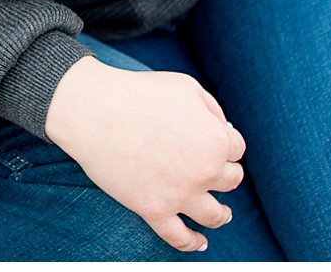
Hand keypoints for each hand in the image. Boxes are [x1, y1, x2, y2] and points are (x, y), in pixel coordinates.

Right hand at [43, 56, 244, 251]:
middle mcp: (205, 171)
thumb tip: (226, 132)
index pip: (236, 148)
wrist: (95, 111)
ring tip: (222, 214)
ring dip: (222, 215)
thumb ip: (213, 110)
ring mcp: (180, 194)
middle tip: (209, 167)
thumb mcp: (187, 87)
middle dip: (224, 172)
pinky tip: (200, 242)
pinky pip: (180, 237)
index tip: (209, 138)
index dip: (224, 141)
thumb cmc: (139, 93)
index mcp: (216, 140)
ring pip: (215, 215)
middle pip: (231, 180)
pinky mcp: (154, 210)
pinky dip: (193, 243)